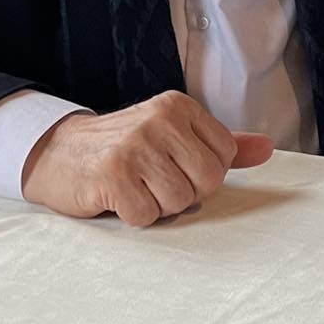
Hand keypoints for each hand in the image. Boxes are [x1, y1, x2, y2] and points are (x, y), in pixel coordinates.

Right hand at [20, 89, 273, 224]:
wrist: (57, 153)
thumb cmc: (122, 149)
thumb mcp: (173, 136)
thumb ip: (222, 143)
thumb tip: (267, 148)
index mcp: (179, 106)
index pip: (225, 157)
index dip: (201, 174)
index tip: (172, 166)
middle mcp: (159, 119)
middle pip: (208, 181)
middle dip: (184, 193)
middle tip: (153, 182)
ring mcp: (135, 145)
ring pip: (179, 202)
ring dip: (157, 206)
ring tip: (134, 187)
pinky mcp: (112, 175)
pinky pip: (146, 216)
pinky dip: (133, 216)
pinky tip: (116, 197)